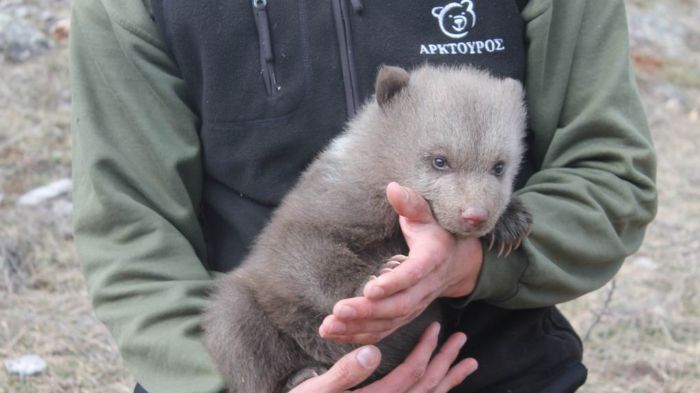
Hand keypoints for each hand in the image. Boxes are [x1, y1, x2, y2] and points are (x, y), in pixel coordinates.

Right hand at [291, 322, 477, 392]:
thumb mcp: (316, 392)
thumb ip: (345, 374)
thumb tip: (373, 352)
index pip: (411, 374)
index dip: (426, 350)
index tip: (435, 327)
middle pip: (427, 388)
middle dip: (447, 362)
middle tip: (461, 339)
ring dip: (448, 380)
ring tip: (467, 364)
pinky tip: (441, 386)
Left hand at [320, 182, 482, 343]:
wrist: (457, 261)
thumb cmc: (436, 232)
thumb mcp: (428, 214)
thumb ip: (410, 203)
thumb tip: (393, 188)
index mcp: (432, 259)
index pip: (413, 274)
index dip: (393, 283)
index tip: (370, 289)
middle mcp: (425, 287)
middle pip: (398, 306)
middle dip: (368, 311)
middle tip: (339, 311)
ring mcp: (416, 306)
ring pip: (389, 323)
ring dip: (359, 327)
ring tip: (329, 326)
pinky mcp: (405, 316)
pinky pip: (384, 331)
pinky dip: (360, 336)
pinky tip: (336, 335)